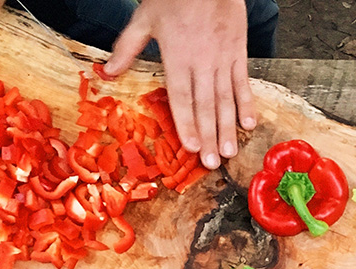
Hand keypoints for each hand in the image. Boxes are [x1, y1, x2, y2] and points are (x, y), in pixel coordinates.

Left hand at [103, 0, 256, 169]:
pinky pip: (243, 83)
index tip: (190, 147)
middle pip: (206, 105)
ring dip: (228, 127)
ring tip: (228, 151)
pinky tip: (248, 123)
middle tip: (212, 162)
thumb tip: (106, 73)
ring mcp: (223, 59)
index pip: (182, 97)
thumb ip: (127, 48)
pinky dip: (247, 104)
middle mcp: (202, 62)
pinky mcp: (239, 53)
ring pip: (226, 99)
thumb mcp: (144, 19)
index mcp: (177, 56)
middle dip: (209, 135)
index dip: (186, 124)